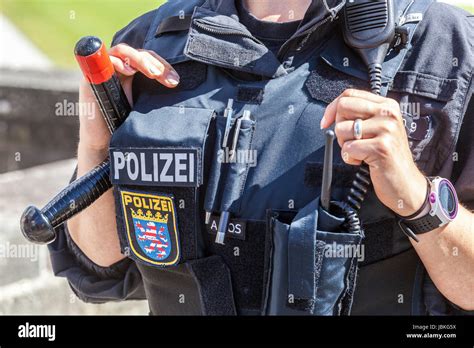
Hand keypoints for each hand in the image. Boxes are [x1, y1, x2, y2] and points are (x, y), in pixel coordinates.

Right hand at [78, 43, 179, 150]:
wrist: (104, 144)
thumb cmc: (124, 125)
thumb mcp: (145, 107)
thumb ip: (156, 95)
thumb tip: (183, 90)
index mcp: (133, 74)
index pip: (150, 59)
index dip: (164, 66)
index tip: (175, 81)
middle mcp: (119, 69)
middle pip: (139, 53)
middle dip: (156, 64)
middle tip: (168, 79)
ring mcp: (105, 71)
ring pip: (123, 51)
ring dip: (140, 60)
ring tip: (152, 73)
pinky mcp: (91, 78)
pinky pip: (103, 60)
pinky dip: (117, 62)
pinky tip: (129, 72)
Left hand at [321, 89, 426, 216]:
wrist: (405, 183)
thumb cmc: (386, 157)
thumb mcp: (377, 129)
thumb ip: (360, 116)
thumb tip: (331, 112)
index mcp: (386, 105)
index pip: (349, 94)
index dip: (332, 108)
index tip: (325, 122)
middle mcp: (388, 113)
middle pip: (343, 108)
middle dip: (339, 127)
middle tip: (351, 140)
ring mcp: (386, 129)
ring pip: (342, 129)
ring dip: (344, 145)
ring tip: (361, 152)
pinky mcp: (381, 147)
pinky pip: (347, 148)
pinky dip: (350, 158)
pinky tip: (363, 161)